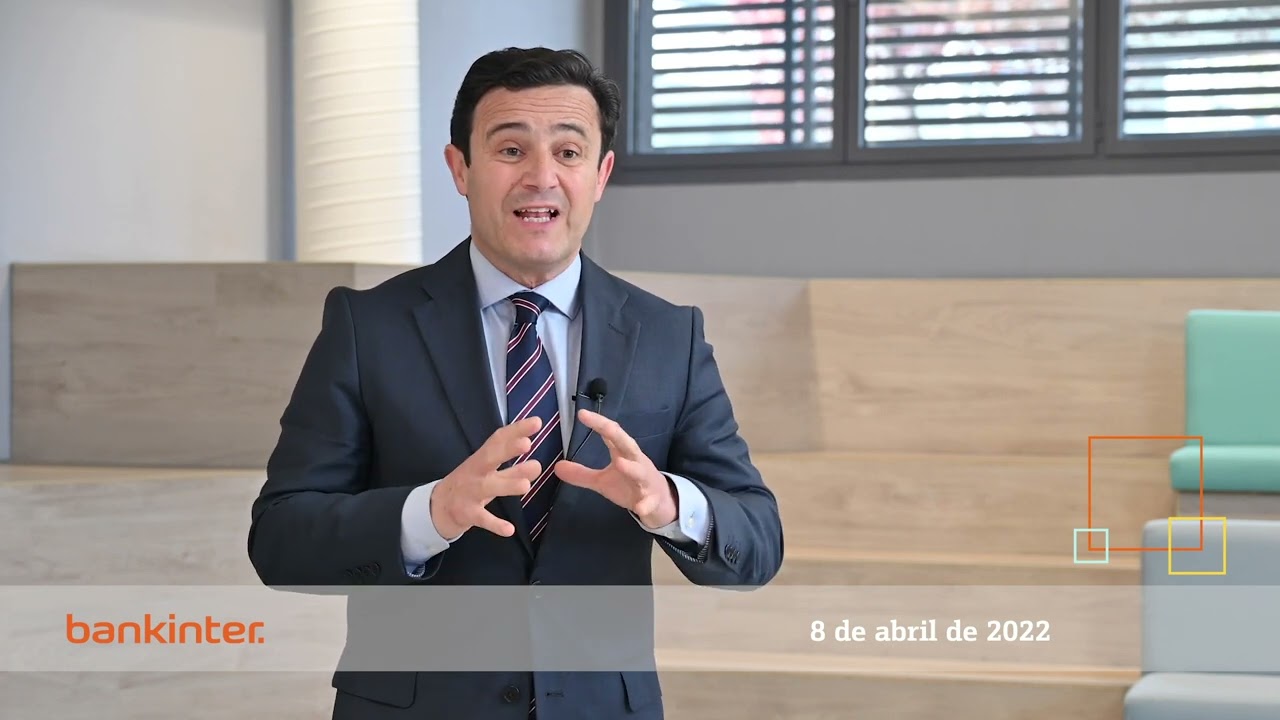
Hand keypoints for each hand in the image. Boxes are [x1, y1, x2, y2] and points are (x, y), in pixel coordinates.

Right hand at [429, 416, 543, 538]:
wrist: (437, 509)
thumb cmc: (469, 486)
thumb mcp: (489, 476)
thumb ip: (513, 471)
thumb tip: (538, 464)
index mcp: (481, 459)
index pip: (498, 440)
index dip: (516, 430)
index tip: (536, 422)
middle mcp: (475, 473)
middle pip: (489, 458)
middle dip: (507, 450)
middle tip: (526, 444)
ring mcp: (469, 493)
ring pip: (487, 488)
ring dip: (506, 485)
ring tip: (526, 485)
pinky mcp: (467, 514)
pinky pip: (482, 519)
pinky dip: (495, 524)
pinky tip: (509, 530)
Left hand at [555, 409, 677, 528]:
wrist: (659, 502)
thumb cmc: (630, 484)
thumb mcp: (603, 480)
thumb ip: (581, 473)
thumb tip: (557, 467)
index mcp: (624, 453)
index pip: (611, 433)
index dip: (598, 423)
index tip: (582, 414)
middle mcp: (636, 462)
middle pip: (627, 444)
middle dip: (616, 435)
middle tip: (604, 426)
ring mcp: (645, 480)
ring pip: (639, 472)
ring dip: (631, 468)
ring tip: (620, 464)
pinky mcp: (651, 499)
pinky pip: (649, 501)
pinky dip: (645, 504)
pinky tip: (640, 508)